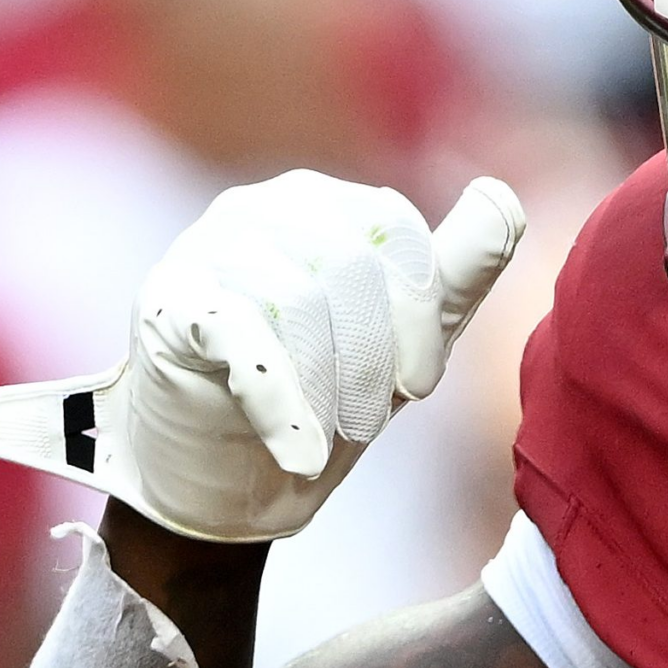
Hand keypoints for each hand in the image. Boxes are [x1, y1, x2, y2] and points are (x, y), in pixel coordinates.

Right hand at [0, 170, 525, 541]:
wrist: (222, 474)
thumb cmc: (322, 391)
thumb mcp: (409, 334)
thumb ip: (459, 266)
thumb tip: (501, 193)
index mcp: (326, 203)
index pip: (396, 232)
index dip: (419, 316)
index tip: (419, 387)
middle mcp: (261, 207)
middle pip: (351, 265)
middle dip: (374, 358)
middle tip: (370, 423)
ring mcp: (205, 247)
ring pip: (297, 300)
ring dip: (326, 387)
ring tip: (328, 440)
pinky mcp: (167, 301)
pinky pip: (239, 336)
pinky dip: (280, 404)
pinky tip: (298, 453)